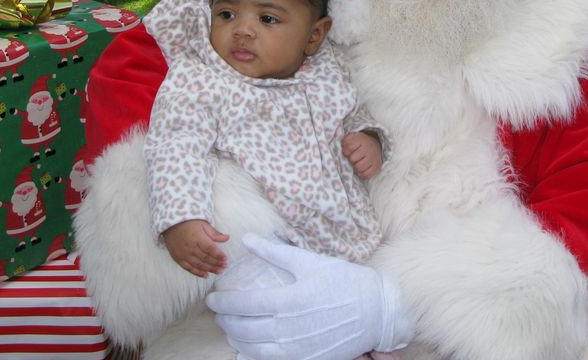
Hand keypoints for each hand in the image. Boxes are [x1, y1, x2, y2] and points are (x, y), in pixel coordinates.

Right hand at [163, 219, 228, 277]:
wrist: (171, 225)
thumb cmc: (189, 223)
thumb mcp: (203, 224)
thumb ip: (214, 233)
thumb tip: (227, 238)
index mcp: (197, 237)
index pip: (210, 248)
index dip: (219, 255)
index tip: (226, 259)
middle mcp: (190, 247)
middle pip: (205, 258)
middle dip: (216, 263)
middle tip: (225, 266)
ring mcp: (183, 254)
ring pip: (198, 265)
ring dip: (209, 269)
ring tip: (219, 271)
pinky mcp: (178, 258)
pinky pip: (188, 268)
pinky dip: (197, 273)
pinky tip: (206, 275)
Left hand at [206, 234, 411, 359]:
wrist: (375, 311)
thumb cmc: (345, 281)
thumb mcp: (311, 261)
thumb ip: (275, 252)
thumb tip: (248, 240)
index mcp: (290, 300)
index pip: (245, 304)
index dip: (223, 303)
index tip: (212, 298)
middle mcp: (290, 328)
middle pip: (244, 329)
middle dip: (225, 321)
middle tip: (218, 314)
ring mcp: (297, 348)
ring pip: (253, 349)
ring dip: (236, 340)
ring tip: (229, 330)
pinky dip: (252, 358)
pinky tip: (244, 352)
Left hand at [342, 132, 382, 178]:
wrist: (375, 146)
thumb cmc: (360, 144)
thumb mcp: (353, 138)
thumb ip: (346, 140)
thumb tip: (342, 146)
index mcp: (362, 140)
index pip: (349, 147)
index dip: (345, 151)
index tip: (347, 151)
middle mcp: (369, 149)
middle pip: (352, 159)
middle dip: (351, 159)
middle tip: (353, 158)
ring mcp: (373, 158)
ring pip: (358, 167)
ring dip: (355, 167)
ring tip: (357, 163)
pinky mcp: (377, 167)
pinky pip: (365, 175)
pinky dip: (361, 174)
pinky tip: (361, 169)